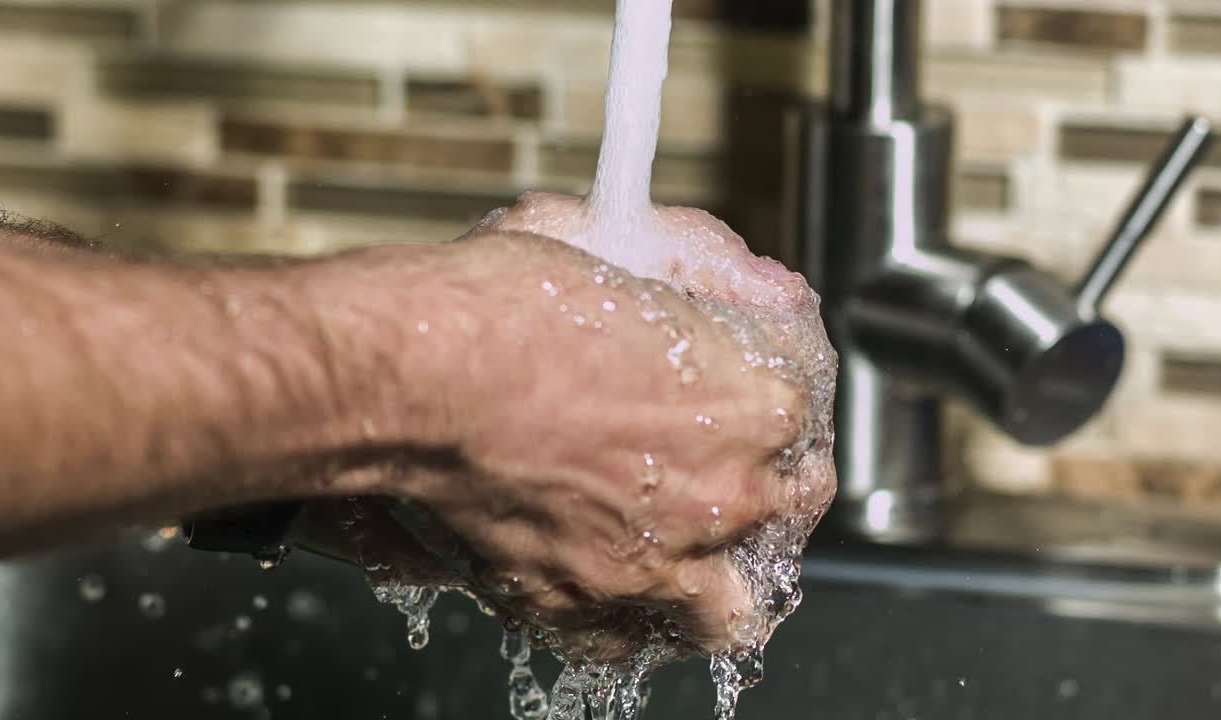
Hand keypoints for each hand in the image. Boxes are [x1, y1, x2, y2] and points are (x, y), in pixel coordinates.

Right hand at [340, 229, 818, 660]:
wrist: (411, 378)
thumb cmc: (498, 309)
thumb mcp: (617, 241)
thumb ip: (706, 266)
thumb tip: (754, 286)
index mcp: (753, 402)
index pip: (809, 398)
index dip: (775, 372)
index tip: (746, 368)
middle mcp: (722, 495)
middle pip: (796, 499)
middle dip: (773, 471)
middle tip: (731, 452)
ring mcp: (656, 564)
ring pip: (737, 601)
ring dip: (729, 572)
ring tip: (700, 544)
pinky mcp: (582, 605)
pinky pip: (637, 640)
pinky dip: (638, 622)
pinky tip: (626, 587)